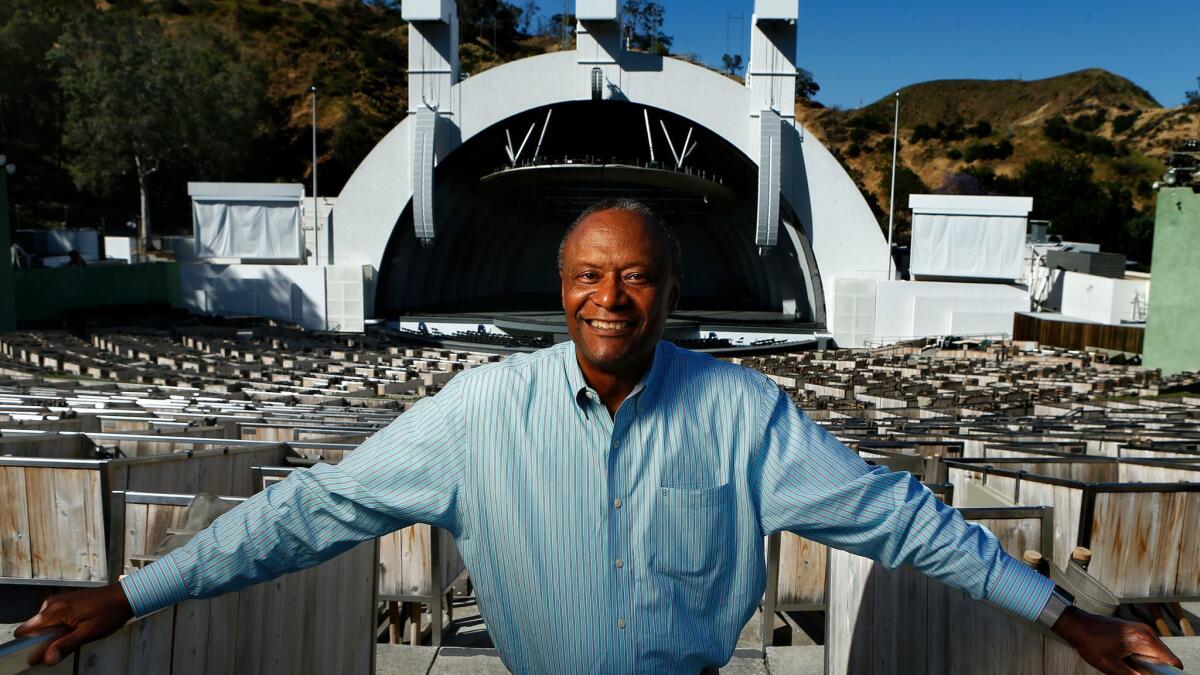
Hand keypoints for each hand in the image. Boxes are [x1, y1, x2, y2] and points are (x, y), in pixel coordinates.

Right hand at [14, 583, 133, 666]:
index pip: (25, 629)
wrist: (125, 596)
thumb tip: (46, 659)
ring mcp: (58, 602)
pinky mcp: (65, 602)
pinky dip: (62, 627)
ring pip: (46, 626)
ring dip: (57, 634)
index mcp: (54, 610)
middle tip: (69, 640)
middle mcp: (52, 604)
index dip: (29, 644)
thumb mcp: (88, 633)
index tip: (40, 653)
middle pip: (36, 630)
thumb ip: (65, 645)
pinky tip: (78, 627)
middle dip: (47, 640)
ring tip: (77, 633)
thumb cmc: (110, 612)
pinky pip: (55, 620)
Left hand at [1053, 606, 1182, 673]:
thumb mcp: (1111, 666)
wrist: (1077, 624)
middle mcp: (1147, 632)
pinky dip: (1143, 656)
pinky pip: (1148, 647)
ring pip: (1157, 653)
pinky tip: (1127, 658)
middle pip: (1166, 658)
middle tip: (1136, 671)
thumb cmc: (1090, 642)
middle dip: (1156, 670)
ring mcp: (1142, 629)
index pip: (1172, 661)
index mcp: (1144, 640)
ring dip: (1148, 663)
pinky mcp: (1136, 630)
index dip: (1169, 674)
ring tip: (1130, 665)